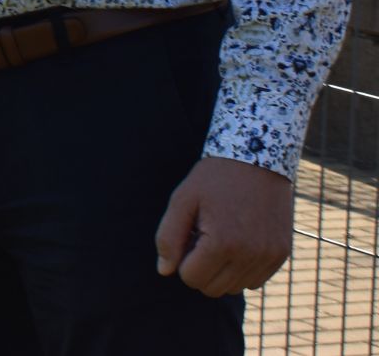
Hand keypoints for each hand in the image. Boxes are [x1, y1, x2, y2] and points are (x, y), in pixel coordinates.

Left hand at [154, 156, 294, 296]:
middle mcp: (249, 256)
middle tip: (202, 236)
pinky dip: (242, 269)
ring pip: (234, 288)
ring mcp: (269, 257)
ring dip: (221, 270)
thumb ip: (168, 237)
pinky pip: (255, 281)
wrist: (258, 158)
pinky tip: (238, 242)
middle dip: (200, 267)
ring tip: (221, 237)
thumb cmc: (214, 178)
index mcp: (222, 243)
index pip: (190, 278)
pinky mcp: (282, 254)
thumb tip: (164, 271)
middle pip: (212, 288)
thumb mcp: (182, 199)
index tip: (188, 235)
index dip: (182, 259)